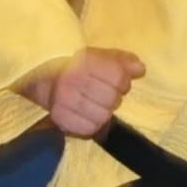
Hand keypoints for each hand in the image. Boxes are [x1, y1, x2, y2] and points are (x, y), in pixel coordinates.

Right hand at [23, 48, 145, 137]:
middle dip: (113, 98)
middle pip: (112, 100)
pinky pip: (88, 130)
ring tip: (96, 105)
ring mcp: (64, 101)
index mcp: (85, 62)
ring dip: (104, 113)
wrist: (46, 78)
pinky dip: (93, 125)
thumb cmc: (80, 67)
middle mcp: (73, 81)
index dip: (123, 83)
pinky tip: (88, 115)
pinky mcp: (60, 118)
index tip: (117, 82)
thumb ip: (124, 60)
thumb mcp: (102, 57)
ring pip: (102, 117)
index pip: (118, 78)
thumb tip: (140, 69)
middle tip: (104, 94)